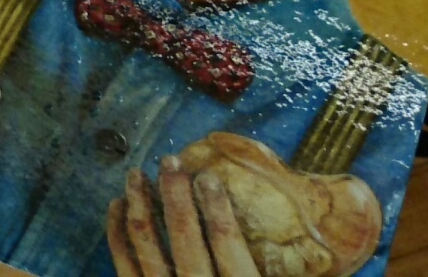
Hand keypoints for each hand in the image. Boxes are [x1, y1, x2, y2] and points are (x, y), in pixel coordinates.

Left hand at [108, 163, 263, 276]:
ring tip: (136, 174)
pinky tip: (116, 207)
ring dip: (140, 205)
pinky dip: (117, 233)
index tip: (208, 175)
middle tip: (169, 161)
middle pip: (185, 237)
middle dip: (175, 195)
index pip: (228, 243)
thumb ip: (277, 273)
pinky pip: (123, 264)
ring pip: (147, 246)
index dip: (217, 206)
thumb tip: (311, 246)